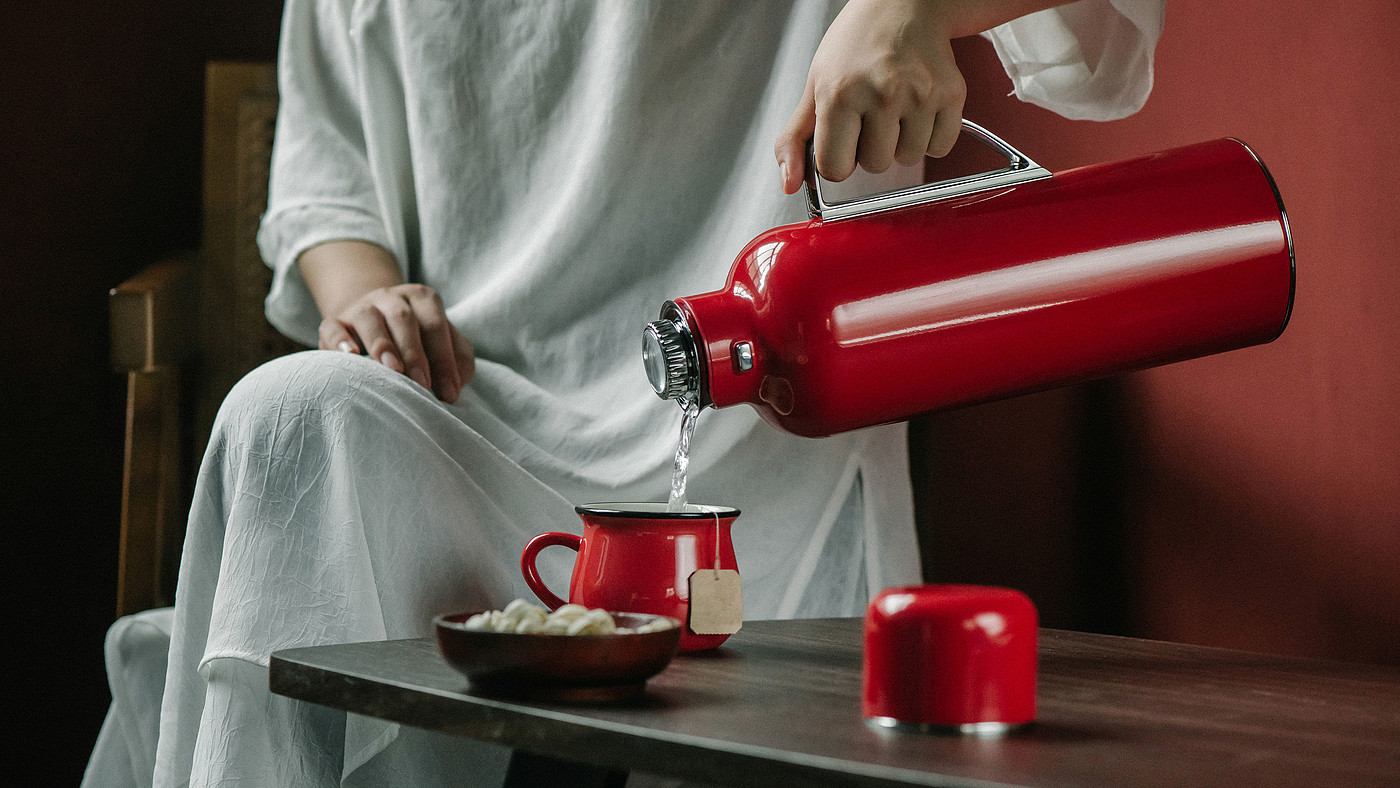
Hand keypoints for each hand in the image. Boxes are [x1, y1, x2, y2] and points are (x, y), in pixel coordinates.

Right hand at [319, 283, 475, 403]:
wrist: (372, 324)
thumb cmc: (417, 342)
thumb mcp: (443, 344)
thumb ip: (458, 360)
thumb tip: (456, 383)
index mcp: (423, 299)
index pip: (436, 325)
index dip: (444, 359)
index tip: (449, 393)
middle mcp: (391, 297)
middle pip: (404, 319)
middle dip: (415, 354)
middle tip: (423, 384)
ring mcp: (361, 307)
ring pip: (369, 318)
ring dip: (382, 344)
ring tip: (393, 370)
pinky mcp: (335, 322)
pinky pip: (334, 327)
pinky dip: (340, 341)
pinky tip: (351, 356)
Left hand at [775, 0, 966, 193]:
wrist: (903, 5)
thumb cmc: (855, 45)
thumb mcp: (814, 86)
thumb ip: (795, 138)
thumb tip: (789, 184)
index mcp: (839, 94)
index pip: (835, 169)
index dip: (838, 156)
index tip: (843, 134)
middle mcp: (881, 93)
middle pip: (874, 166)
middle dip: (870, 147)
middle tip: (871, 112)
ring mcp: (920, 94)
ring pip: (908, 159)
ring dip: (901, 142)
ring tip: (896, 106)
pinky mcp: (951, 94)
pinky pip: (939, 147)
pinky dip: (930, 136)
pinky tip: (919, 108)